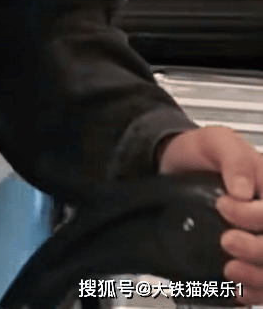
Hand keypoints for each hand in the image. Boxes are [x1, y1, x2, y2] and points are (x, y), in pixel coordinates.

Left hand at [159, 126, 262, 303]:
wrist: (178, 167)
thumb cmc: (202, 153)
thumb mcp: (217, 141)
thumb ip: (234, 159)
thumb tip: (242, 190)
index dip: (254, 216)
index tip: (224, 205)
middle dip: (257, 250)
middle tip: (227, 241)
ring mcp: (261, 237)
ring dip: (257, 277)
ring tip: (230, 269)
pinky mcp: (250, 258)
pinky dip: (254, 292)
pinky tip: (238, 288)